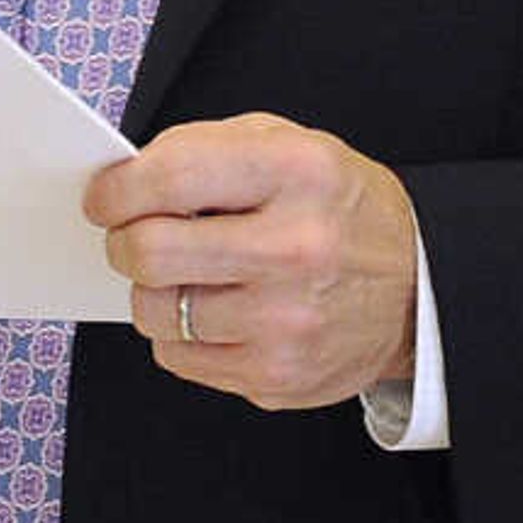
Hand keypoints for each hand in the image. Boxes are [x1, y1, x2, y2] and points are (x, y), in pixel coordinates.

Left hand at [87, 112, 419, 412]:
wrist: (419, 289)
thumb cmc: (338, 209)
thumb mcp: (291, 146)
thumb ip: (205, 149)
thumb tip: (123, 179)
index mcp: (298, 174)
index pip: (171, 177)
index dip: (116, 190)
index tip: (103, 198)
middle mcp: (296, 248)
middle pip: (150, 253)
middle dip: (123, 244)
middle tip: (133, 239)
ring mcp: (288, 322)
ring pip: (156, 312)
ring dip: (153, 291)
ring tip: (186, 275)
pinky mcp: (278, 376)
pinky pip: (178, 357)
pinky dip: (179, 333)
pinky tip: (214, 311)